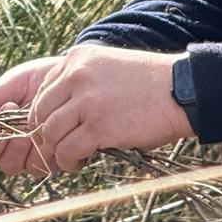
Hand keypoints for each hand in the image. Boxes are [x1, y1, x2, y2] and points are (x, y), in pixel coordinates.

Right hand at [0, 55, 63, 173]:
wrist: (73, 79)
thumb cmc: (38, 80)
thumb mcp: (12, 84)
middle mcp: (2, 147)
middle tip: (8, 108)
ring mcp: (23, 157)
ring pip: (9, 165)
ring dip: (17, 142)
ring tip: (27, 117)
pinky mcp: (47, 162)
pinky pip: (35, 165)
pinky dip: (38, 148)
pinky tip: (44, 129)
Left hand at [26, 46, 190, 173]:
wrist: (180, 90)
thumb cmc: (148, 83)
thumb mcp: (108, 65)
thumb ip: (81, 78)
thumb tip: (59, 108)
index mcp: (76, 59)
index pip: (42, 90)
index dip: (45, 114)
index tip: (56, 128)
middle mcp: (76, 76)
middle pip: (40, 113)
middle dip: (46, 134)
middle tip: (59, 146)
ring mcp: (86, 102)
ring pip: (50, 133)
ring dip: (57, 150)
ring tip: (71, 156)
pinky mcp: (98, 127)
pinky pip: (67, 150)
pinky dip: (69, 161)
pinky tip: (80, 161)